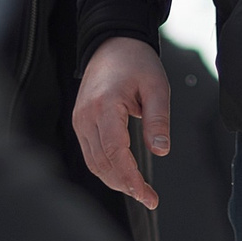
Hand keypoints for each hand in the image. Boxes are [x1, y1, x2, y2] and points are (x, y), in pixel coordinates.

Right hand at [74, 37, 171, 208]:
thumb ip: (159, 120)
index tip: (147, 195)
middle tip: (149, 198)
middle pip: (102, 163)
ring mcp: (80, 119)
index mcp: (105, 105)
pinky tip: (123, 176)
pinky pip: (90, 153)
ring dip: (115, 180)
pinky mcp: (80, 122)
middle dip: (125, 185)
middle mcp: (87, 115)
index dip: (130, 178)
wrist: (112, 42)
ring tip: (139, 191)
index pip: (115, 152)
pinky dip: (106, 168)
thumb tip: (161, 151)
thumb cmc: (136, 61)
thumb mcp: (157, 86)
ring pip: (93, 162)